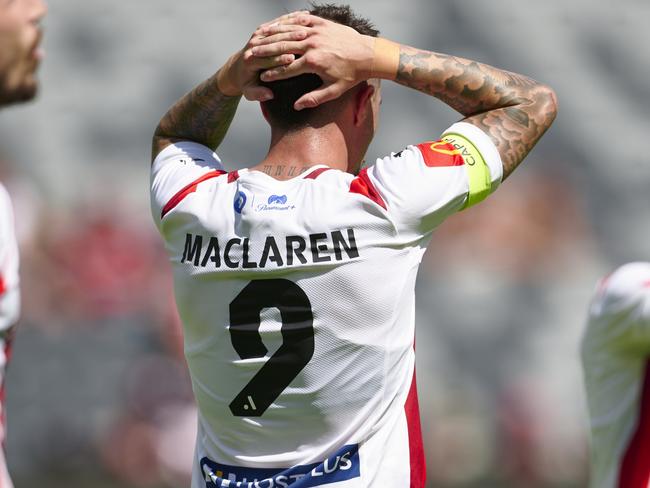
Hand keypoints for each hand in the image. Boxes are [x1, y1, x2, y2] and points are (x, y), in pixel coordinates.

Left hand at [217, 11, 311, 100]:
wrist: (237, 70)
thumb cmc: (246, 83)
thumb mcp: (249, 93)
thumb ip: (258, 94)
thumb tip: (269, 95)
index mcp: (250, 61)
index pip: (268, 59)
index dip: (280, 59)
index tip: (294, 59)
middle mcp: (253, 46)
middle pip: (274, 41)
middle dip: (289, 40)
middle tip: (304, 39)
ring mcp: (257, 36)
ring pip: (276, 29)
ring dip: (291, 27)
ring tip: (306, 27)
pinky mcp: (262, 30)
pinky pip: (277, 23)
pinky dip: (290, 19)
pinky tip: (303, 17)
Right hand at [250, 14, 375, 109]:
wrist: (368, 54)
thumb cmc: (352, 75)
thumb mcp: (334, 91)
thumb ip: (314, 98)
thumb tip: (296, 105)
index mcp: (313, 63)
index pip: (287, 69)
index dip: (273, 74)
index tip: (262, 77)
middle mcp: (313, 45)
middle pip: (283, 49)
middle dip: (266, 53)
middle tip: (252, 56)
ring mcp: (317, 32)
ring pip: (289, 33)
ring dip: (273, 36)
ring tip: (260, 39)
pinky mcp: (322, 24)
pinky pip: (301, 21)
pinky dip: (289, 23)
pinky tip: (279, 25)